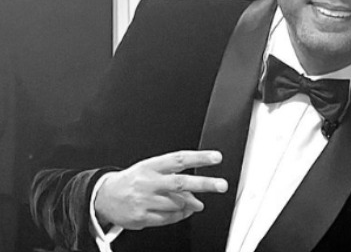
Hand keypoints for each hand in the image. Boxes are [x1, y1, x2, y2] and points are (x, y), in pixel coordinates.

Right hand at [94, 150, 226, 229]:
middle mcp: (148, 182)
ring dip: (192, 204)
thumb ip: (173, 177)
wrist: (104, 196)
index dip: (199, 158)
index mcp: (151, 166)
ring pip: (177, 203)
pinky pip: (169, 218)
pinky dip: (180, 215)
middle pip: (181, 182)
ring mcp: (144, 200)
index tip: (216, 158)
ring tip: (197, 203)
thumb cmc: (133, 181)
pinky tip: (183, 211)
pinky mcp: (142, 217)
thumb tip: (196, 192)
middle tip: (221, 185)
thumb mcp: (151, 170)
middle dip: (204, 184)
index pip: (179, 159)